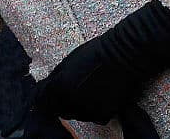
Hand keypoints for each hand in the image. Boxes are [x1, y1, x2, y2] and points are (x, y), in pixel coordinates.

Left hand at [34, 0, 169, 124]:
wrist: (124, 56)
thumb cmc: (95, 53)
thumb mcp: (68, 61)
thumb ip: (55, 77)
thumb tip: (46, 87)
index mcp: (61, 88)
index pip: (44, 101)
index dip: (45, 97)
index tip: (48, 93)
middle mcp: (73, 104)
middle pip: (60, 110)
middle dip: (59, 102)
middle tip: (67, 90)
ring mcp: (89, 111)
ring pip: (76, 115)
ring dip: (75, 106)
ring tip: (84, 91)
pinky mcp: (105, 115)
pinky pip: (92, 116)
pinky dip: (91, 109)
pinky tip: (96, 96)